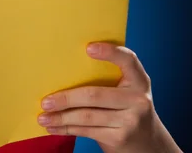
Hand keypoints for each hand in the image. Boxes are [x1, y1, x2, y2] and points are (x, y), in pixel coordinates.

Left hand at [37, 43, 181, 152]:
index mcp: (139, 81)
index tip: (88, 48)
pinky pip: (86, 131)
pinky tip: (53, 127)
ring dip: (60, 117)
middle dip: (65, 98)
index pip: (128, 60)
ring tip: (42, 116)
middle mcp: (138, 100)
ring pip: (86, 116)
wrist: (148, 144)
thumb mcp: (127, 91)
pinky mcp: (119, 138)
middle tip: (45, 101)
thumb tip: (64, 69)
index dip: (110, 52)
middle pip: (94, 95)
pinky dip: (66, 129)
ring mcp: (130, 121)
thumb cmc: (127, 109)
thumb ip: (109, 79)